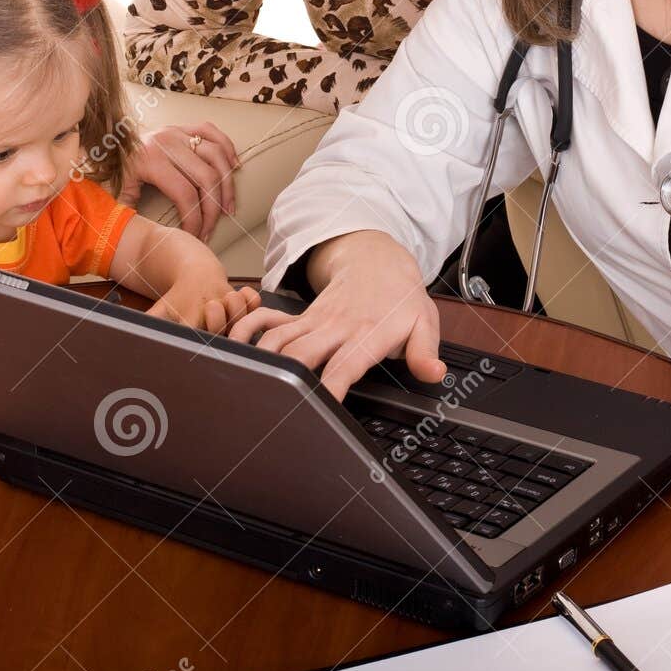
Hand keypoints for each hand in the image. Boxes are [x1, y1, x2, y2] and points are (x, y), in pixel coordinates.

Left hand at [120, 123, 240, 241]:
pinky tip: (234, 168)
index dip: (194, 219)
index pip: (185, 194)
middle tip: (212, 227)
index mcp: (151, 160)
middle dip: (214, 207)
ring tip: (228, 207)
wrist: (107, 139)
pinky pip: (214, 134)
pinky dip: (228, 150)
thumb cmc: (114, 170)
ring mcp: (179, 132)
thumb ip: (129, 213)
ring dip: (227, 184)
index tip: (195, 236)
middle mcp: (168, 143)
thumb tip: (143, 238)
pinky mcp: (185, 126)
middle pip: (206, 177)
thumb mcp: (117, 191)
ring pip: (217, 156)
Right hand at [146, 263, 260, 334]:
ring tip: (225, 296)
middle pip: (223, 330)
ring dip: (236, 304)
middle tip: (210, 304)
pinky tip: (242, 291)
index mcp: (197, 335)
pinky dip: (251, 297)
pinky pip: (255, 305)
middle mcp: (216, 331)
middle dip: (219, 317)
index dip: (205, 335)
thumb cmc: (178, 298)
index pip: (202, 345)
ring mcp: (234, 319)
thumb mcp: (158, 312)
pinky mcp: (247, 307)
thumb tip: (127, 341)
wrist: (196, 279)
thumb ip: (145, 328)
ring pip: (241, 317)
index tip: (200, 320)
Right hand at [225, 230, 444, 401]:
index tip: (319, 411)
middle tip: (276, 412)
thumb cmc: (400, 298)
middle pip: (300, 356)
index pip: (343, 367)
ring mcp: (313, 321)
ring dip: (261, 363)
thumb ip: (425, 352)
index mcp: (366, 334)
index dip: (328, 391)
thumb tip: (434, 373)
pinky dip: (245, 332)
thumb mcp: (424, 323)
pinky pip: (265, 322)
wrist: (378, 259)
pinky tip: (236, 350)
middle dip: (286, 383)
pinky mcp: (300, 317)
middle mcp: (335, 327)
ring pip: (276, 340)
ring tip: (249, 389)